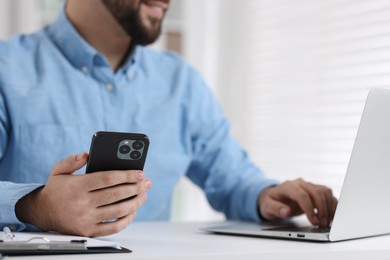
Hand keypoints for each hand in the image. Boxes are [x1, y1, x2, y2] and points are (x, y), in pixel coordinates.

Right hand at [15, 152, 151, 236]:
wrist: (41, 213)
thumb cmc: (55, 189)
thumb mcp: (58, 170)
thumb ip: (72, 160)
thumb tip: (87, 154)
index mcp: (77, 186)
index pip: (107, 179)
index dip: (126, 175)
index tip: (140, 173)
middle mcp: (82, 203)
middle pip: (116, 194)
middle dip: (135, 187)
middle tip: (147, 183)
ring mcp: (85, 219)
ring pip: (117, 211)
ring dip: (134, 203)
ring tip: (144, 195)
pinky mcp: (88, 231)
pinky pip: (112, 228)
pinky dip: (125, 221)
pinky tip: (133, 212)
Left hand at [258, 178, 336, 226]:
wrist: (273, 197)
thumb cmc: (270, 202)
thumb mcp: (267, 207)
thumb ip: (275, 209)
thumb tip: (285, 212)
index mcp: (288, 186)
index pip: (302, 195)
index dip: (309, 208)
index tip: (314, 221)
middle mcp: (300, 183)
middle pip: (316, 192)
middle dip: (322, 209)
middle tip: (322, 224)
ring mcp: (308, 185)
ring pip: (324, 191)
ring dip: (329, 206)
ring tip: (327, 221)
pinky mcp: (315, 190)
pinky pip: (327, 194)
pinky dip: (332, 204)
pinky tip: (331, 215)